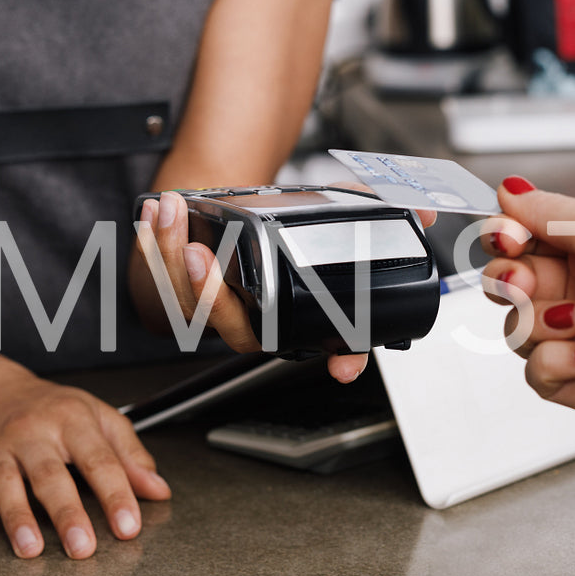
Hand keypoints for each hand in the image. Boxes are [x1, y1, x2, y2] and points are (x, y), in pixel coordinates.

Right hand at [0, 370, 169, 557]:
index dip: (115, 494)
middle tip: (82, 548)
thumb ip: (131, 456)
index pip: (99, 459)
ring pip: (4, 482)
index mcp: (71, 421)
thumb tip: (159, 491)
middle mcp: (31, 434)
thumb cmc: (54, 410)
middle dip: (66, 513)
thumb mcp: (100, 419)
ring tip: (31, 548)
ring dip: (16, 517)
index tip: (129, 527)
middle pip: (50, 474)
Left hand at [137, 190, 433, 383]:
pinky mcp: (177, 294)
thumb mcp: (331, 213)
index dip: (341, 357)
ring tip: (172, 213)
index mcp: (294, 315)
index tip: (343, 365)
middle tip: (203, 258)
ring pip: (186, 305)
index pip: (326, 346)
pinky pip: (157, 282)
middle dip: (211, 296)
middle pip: (235, 329)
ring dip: (170, 260)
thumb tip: (425, 214)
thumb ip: (374, 210)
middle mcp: (254, 322)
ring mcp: (212, 312)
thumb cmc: (277, 225)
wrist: (227, 213)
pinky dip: (149, 247)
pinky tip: (154, 215)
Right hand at [484, 178, 574, 433]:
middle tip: (526, 281)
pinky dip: (558, 364)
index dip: (505, 235)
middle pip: (512, 280)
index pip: (525, 235)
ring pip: (519, 327)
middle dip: (510, 279)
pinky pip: (537, 371)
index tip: (508, 237)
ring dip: (540, 323)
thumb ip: (548, 210)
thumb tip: (510, 189)